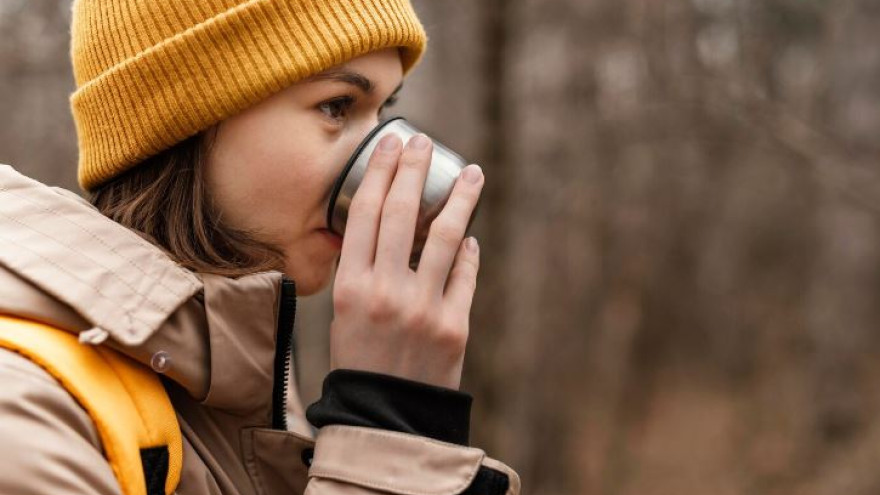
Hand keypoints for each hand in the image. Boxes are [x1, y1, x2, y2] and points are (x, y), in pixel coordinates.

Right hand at [329, 132, 483, 389]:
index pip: (365, 213)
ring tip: (471, 173)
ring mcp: (424, 308)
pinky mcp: (455, 325)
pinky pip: (466, 273)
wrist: (385, 419)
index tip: (391, 143)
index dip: (379, 172)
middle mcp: (385, 291)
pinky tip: (470, 234)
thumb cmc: (359, 363)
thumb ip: (361, 273)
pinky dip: (470, 251)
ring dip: (461, 198)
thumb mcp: (343, 316)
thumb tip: (383, 229)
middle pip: (403, 213)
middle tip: (424, 141)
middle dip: (414, 169)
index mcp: (350, 287)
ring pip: (447, 236)